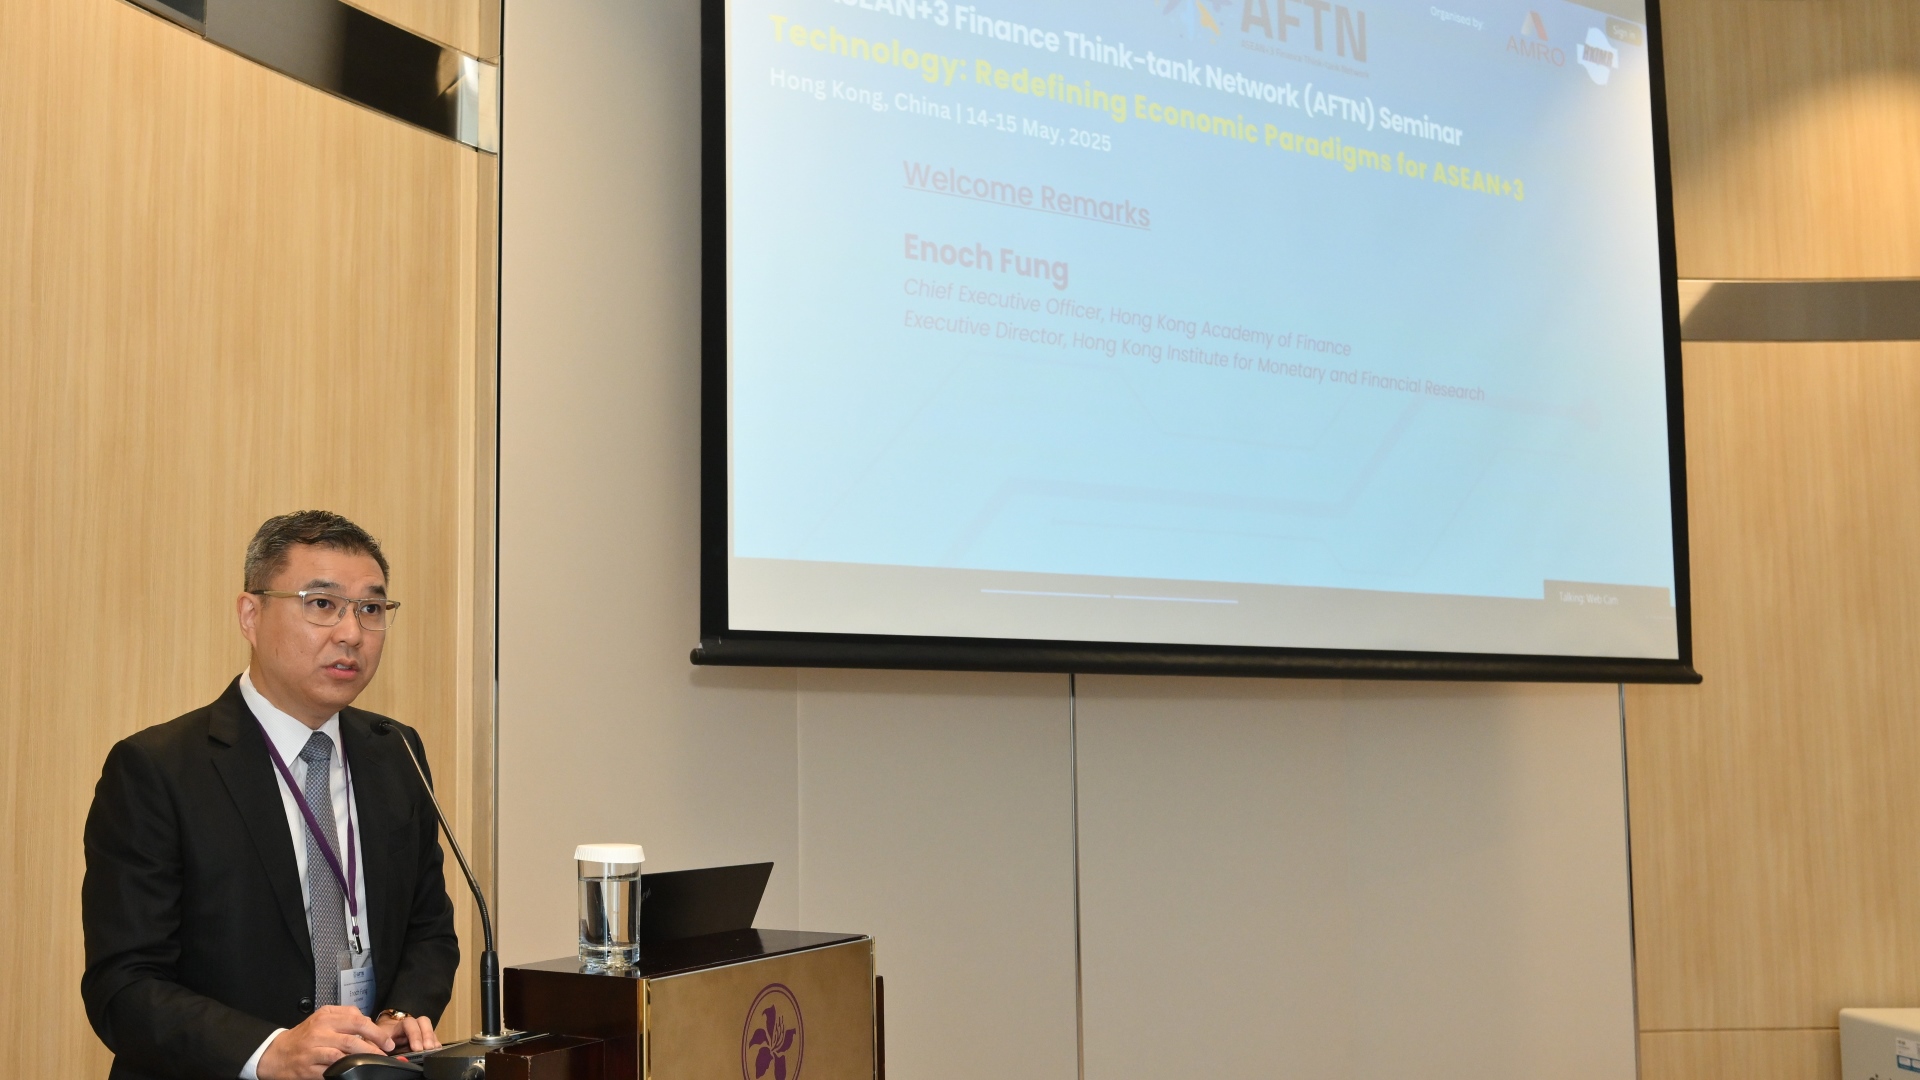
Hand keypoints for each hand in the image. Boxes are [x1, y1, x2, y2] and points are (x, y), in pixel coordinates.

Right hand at [257, 1006, 392, 1079]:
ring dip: (362, 1059)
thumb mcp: (322, 1018)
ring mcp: (313, 1051)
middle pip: (352, 1039)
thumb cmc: (304, 1036)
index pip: (357, 1021)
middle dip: (374, 1047)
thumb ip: (345, 1016)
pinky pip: (331, 1071)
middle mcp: (319, 1033)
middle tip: (385, 1052)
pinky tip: (354, 1071)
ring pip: (343, 1055)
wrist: (276, 1054)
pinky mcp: (308, 1069)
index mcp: (325, 1018)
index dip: (376, 1032)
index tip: (386, 1041)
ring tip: (374, 1062)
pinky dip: (345, 1071)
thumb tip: (368, 1023)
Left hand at [376, 1012, 441, 1053]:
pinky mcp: (423, 1040)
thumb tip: (381, 1056)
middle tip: (428, 1048)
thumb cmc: (376, 1041)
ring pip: (429, 1029)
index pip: (408, 1023)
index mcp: (398, 1027)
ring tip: (433, 1050)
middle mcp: (410, 1026)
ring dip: (432, 1039)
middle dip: (426, 1035)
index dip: (414, 1034)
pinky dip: (436, 1044)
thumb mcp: (373, 1043)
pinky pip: (432, 1038)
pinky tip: (436, 1051)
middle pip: (423, 1022)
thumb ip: (376, 1048)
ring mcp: (418, 1032)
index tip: (416, 1048)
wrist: (380, 1039)